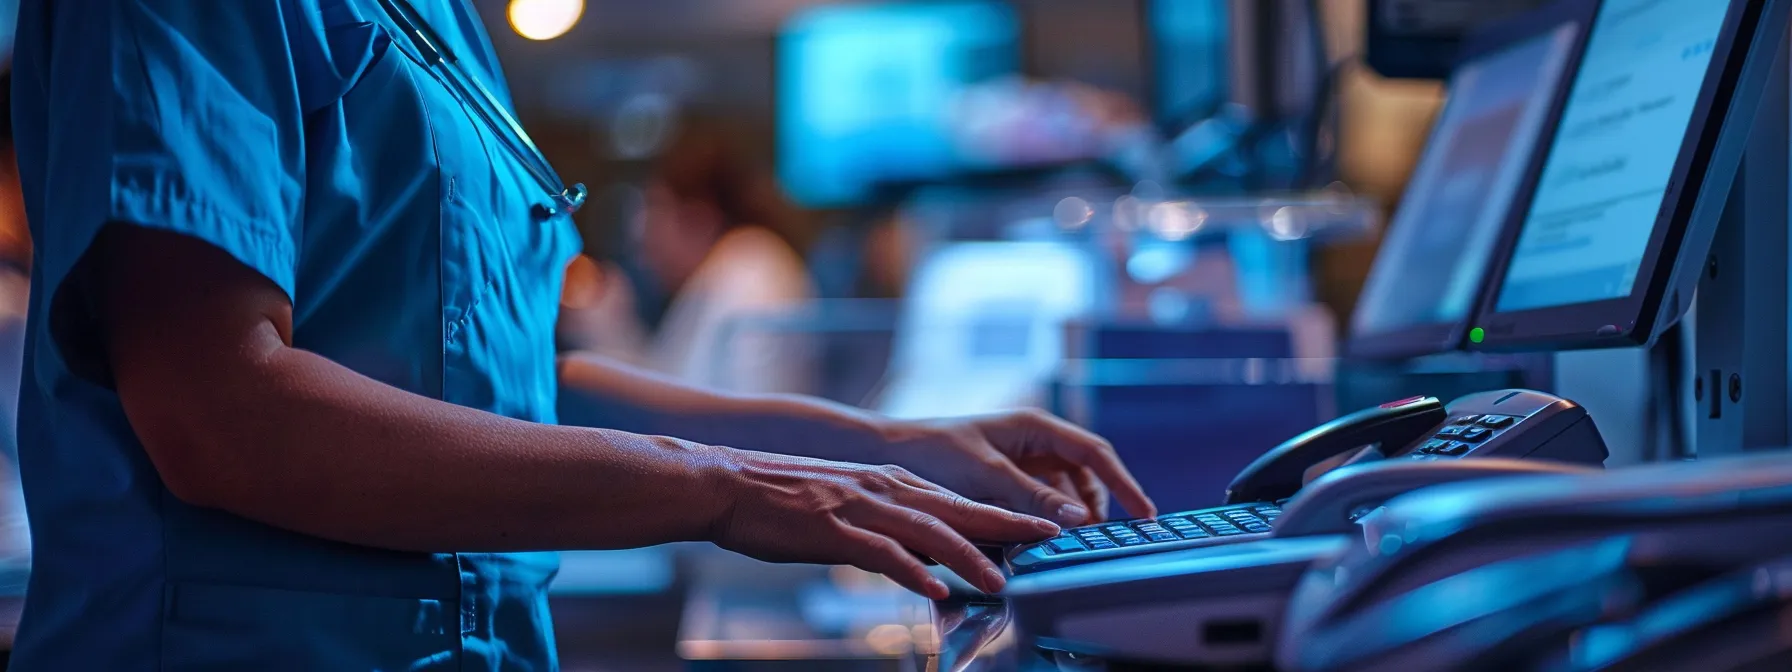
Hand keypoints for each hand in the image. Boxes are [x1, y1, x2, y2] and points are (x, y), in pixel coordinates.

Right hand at [709, 449, 1060, 598]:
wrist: (729, 484)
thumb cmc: (784, 499)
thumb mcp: (850, 505)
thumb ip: (891, 528)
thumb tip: (928, 559)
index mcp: (890, 482)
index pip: (959, 500)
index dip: (1003, 514)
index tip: (1042, 525)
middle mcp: (885, 489)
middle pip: (958, 510)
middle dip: (1007, 526)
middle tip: (1050, 540)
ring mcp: (861, 508)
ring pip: (927, 532)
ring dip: (968, 557)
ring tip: (1001, 581)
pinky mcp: (833, 529)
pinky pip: (881, 554)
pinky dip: (910, 571)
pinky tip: (934, 588)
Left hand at [880, 410, 1155, 527]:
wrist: (890, 453)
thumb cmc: (934, 453)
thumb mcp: (987, 475)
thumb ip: (1033, 496)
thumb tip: (1079, 518)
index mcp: (1036, 426)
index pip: (1095, 453)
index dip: (1124, 483)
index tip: (1145, 514)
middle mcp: (1036, 441)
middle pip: (1086, 476)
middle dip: (1097, 507)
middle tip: (1101, 543)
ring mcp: (1024, 460)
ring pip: (1065, 493)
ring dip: (1071, 518)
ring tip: (1069, 546)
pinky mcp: (1009, 481)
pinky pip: (1042, 502)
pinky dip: (1047, 521)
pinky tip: (1041, 541)